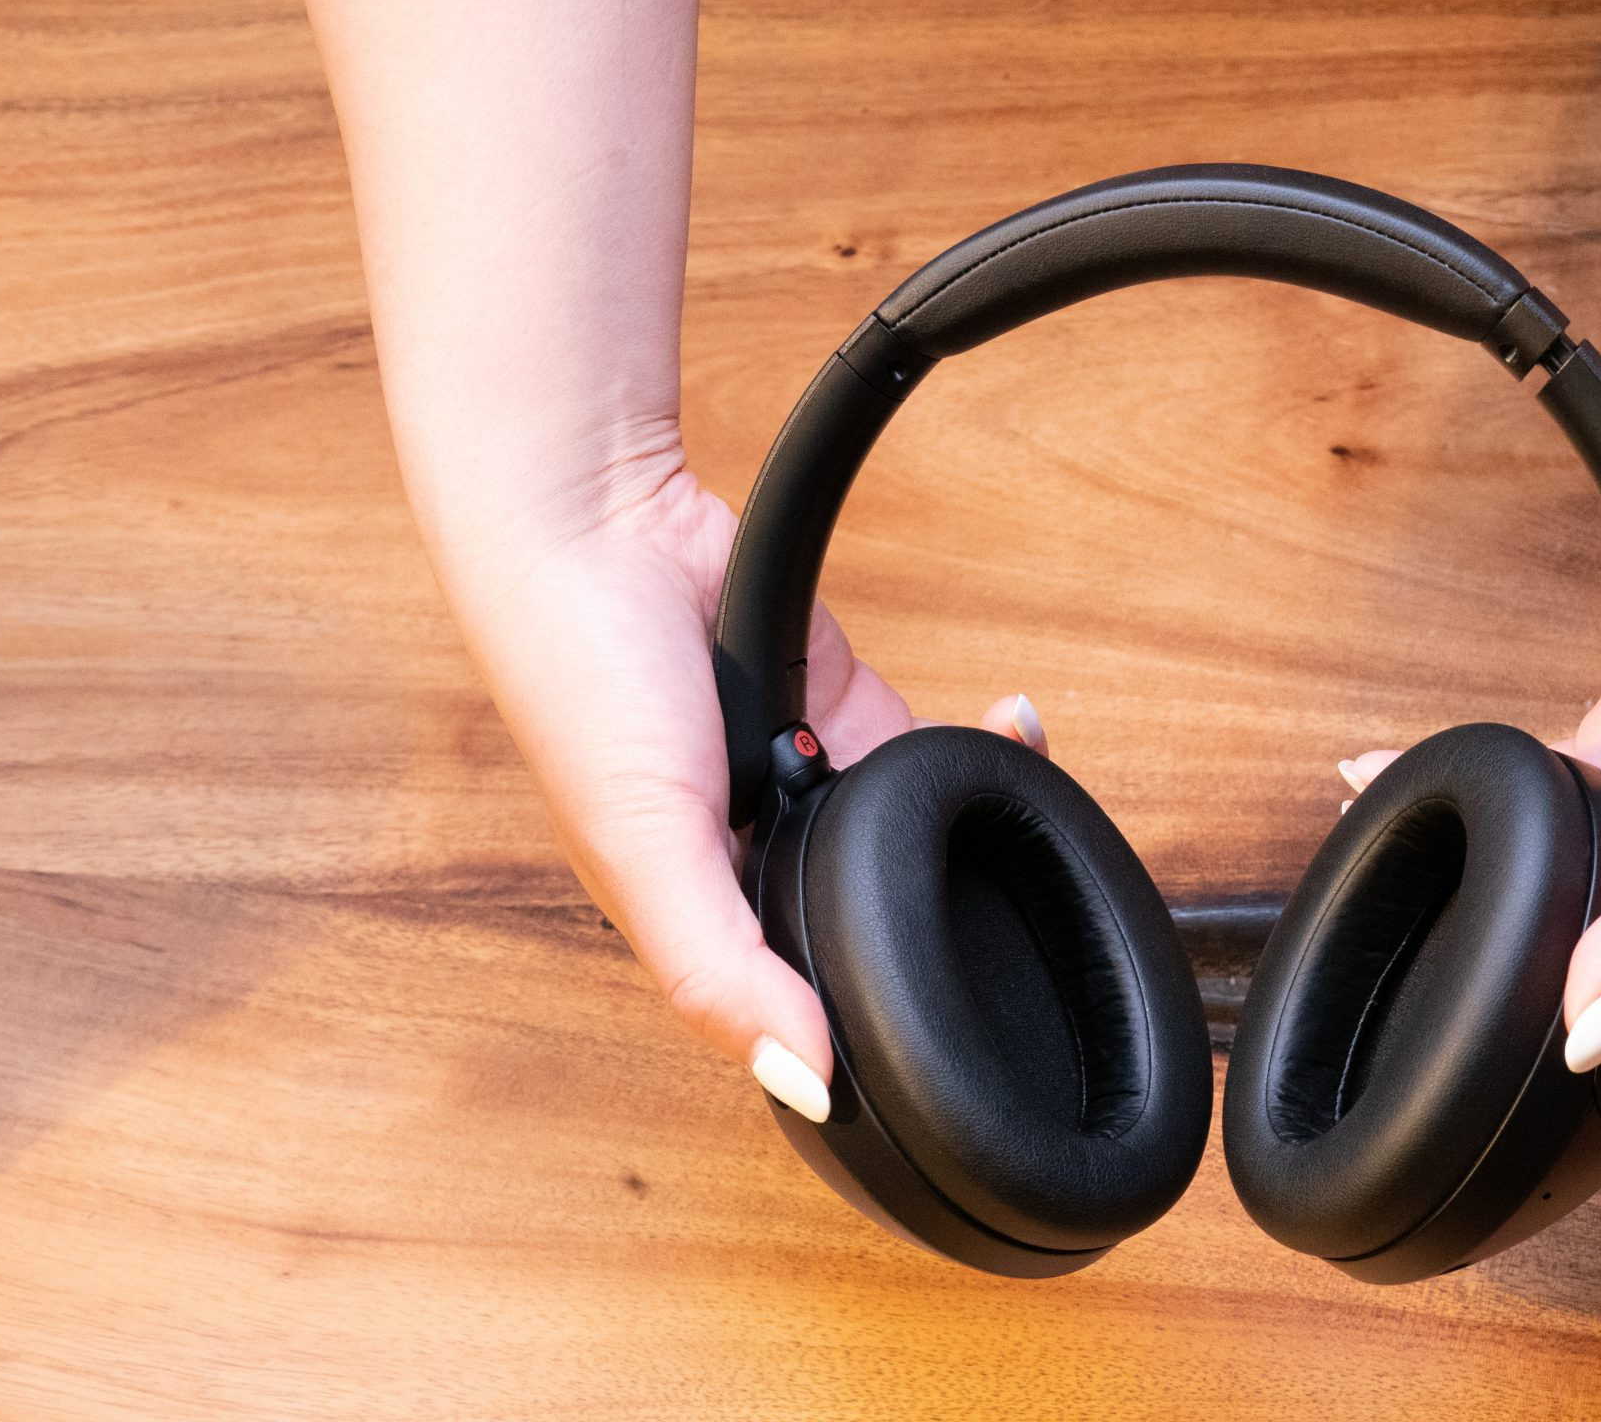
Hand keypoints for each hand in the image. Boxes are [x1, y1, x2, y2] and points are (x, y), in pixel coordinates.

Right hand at [437, 449, 1044, 1122]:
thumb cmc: (579, 681)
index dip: (885, 1025)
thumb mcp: (640, 849)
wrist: (606, 517)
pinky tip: (999, 725)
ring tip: (1008, 769)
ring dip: (973, 819)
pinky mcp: (846, 709)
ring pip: (918, 838)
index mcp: (697, 918)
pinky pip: (931, 750)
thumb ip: (717, 971)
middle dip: (950, 912)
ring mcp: (807, 783)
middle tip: (1022, 891)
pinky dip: (974, 744)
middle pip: (876, 923)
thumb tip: (808, 1083)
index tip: (970, 1028)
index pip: (804, 1009)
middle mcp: (755, 859)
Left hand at [1341, 456, 1600, 1069]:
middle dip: (1499, 964)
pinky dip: (1501, 778)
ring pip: (1561, 863)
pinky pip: (1557, 776)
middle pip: (1587, 956)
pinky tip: (1433, 771)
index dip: (1561, 1071)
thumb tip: (1592, 1030)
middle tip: (1396, 965)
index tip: (1466, 1083)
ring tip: (1383, 855)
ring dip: (1487, 865)